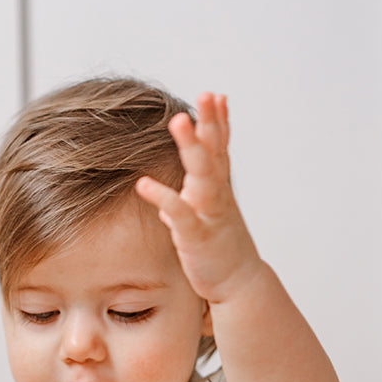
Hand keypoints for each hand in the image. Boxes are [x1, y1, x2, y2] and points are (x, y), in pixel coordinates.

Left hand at [135, 93, 260, 303]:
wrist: (239, 286)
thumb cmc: (219, 253)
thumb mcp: (205, 224)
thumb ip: (189, 207)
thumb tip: (168, 205)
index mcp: (218, 190)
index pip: (220, 150)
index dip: (219, 123)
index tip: (216, 97)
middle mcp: (217, 197)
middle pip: (215, 153)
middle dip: (211, 123)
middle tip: (205, 95)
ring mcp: (210, 215)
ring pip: (203, 175)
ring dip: (192, 147)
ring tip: (178, 121)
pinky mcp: (197, 237)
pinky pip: (180, 214)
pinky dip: (163, 198)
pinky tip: (143, 184)